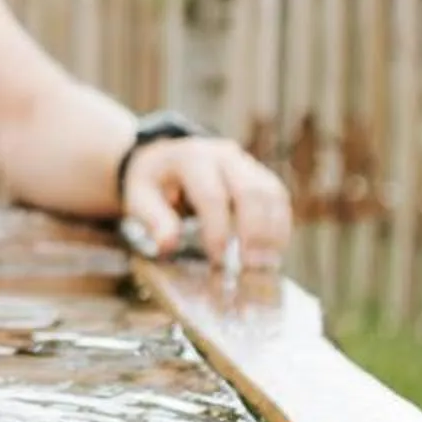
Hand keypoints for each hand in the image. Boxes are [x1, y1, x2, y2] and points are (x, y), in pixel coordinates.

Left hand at [123, 137, 293, 272]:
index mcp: (192, 158)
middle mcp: (223, 155)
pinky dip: (281, 224)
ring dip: (273, 230)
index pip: (211, 195)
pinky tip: (274, 250)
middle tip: (251, 266)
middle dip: (254, 231)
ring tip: (267, 263)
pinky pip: (278, 196)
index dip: (218, 230)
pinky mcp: (258, 174)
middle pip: (250, 191)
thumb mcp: (140, 196)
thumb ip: (154, 219)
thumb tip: (167, 246)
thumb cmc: (153, 182)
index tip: (219, 261)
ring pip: (271, 192)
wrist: (165, 157)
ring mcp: (245, 163)